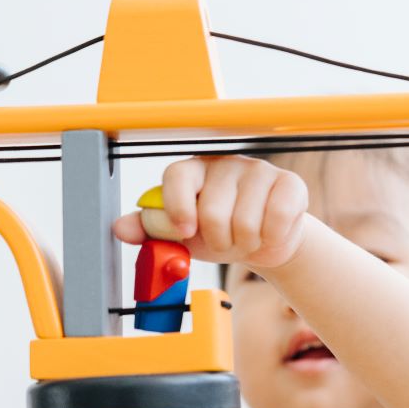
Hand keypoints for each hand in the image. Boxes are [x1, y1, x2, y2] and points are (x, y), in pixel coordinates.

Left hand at [113, 155, 308, 269]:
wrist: (265, 243)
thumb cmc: (221, 234)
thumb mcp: (182, 237)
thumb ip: (152, 231)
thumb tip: (119, 228)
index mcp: (193, 172)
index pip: (176, 176)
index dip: (177, 208)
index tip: (185, 231)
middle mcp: (224, 164)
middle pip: (212, 212)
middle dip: (218, 241)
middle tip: (224, 240)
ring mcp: (258, 170)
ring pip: (245, 222)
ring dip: (246, 243)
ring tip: (247, 237)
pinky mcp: (289, 184)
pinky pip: (276, 218)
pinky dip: (270, 239)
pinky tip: (269, 233)